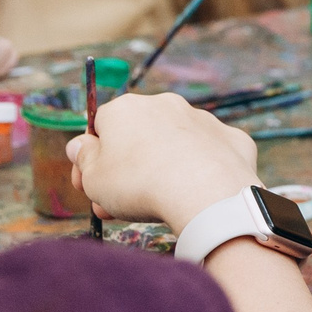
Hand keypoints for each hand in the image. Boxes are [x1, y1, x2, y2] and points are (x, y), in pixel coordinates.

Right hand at [66, 92, 258, 234]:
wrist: (205, 193)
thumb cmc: (139, 185)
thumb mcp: (93, 178)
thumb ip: (83, 159)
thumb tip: (79, 145)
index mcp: (125, 109)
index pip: (100, 129)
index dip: (92, 161)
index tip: (89, 188)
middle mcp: (164, 104)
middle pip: (137, 138)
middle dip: (125, 171)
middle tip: (116, 206)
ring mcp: (201, 119)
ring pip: (173, 146)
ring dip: (161, 170)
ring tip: (155, 207)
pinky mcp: (231, 138)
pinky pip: (209, 155)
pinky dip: (201, 173)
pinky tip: (195, 196)